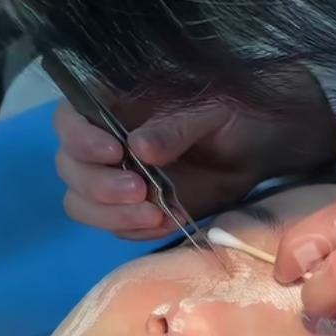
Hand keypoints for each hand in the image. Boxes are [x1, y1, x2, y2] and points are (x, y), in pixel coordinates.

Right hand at [54, 94, 335, 241]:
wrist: (266, 147)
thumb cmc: (238, 111)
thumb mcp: (213, 109)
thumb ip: (176, 126)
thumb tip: (139, 147)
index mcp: (115, 104)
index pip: (69, 119)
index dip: (80, 138)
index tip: (114, 152)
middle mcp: (106, 142)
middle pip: (69, 168)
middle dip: (98, 186)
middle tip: (141, 193)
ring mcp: (118, 178)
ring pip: (82, 203)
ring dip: (111, 215)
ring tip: (155, 215)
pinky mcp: (136, 209)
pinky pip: (117, 227)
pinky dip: (137, 230)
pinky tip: (170, 221)